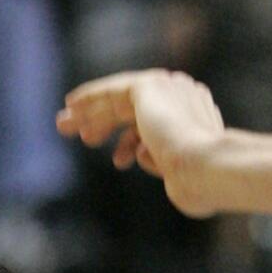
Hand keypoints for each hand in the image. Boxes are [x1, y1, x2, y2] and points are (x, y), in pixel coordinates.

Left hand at [58, 70, 227, 216]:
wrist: (206, 168)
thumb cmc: (198, 185)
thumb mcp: (181, 178)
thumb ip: (163, 163)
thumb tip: (143, 154)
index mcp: (198, 118)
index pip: (158, 125)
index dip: (133, 139)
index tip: (119, 159)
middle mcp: (184, 96)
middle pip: (137, 109)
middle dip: (107, 122)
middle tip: (86, 138)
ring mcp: (168, 88)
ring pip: (121, 100)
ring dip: (91, 114)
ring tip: (65, 128)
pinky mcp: (148, 87)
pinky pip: (112, 90)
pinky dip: (91, 97)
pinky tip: (72, 105)